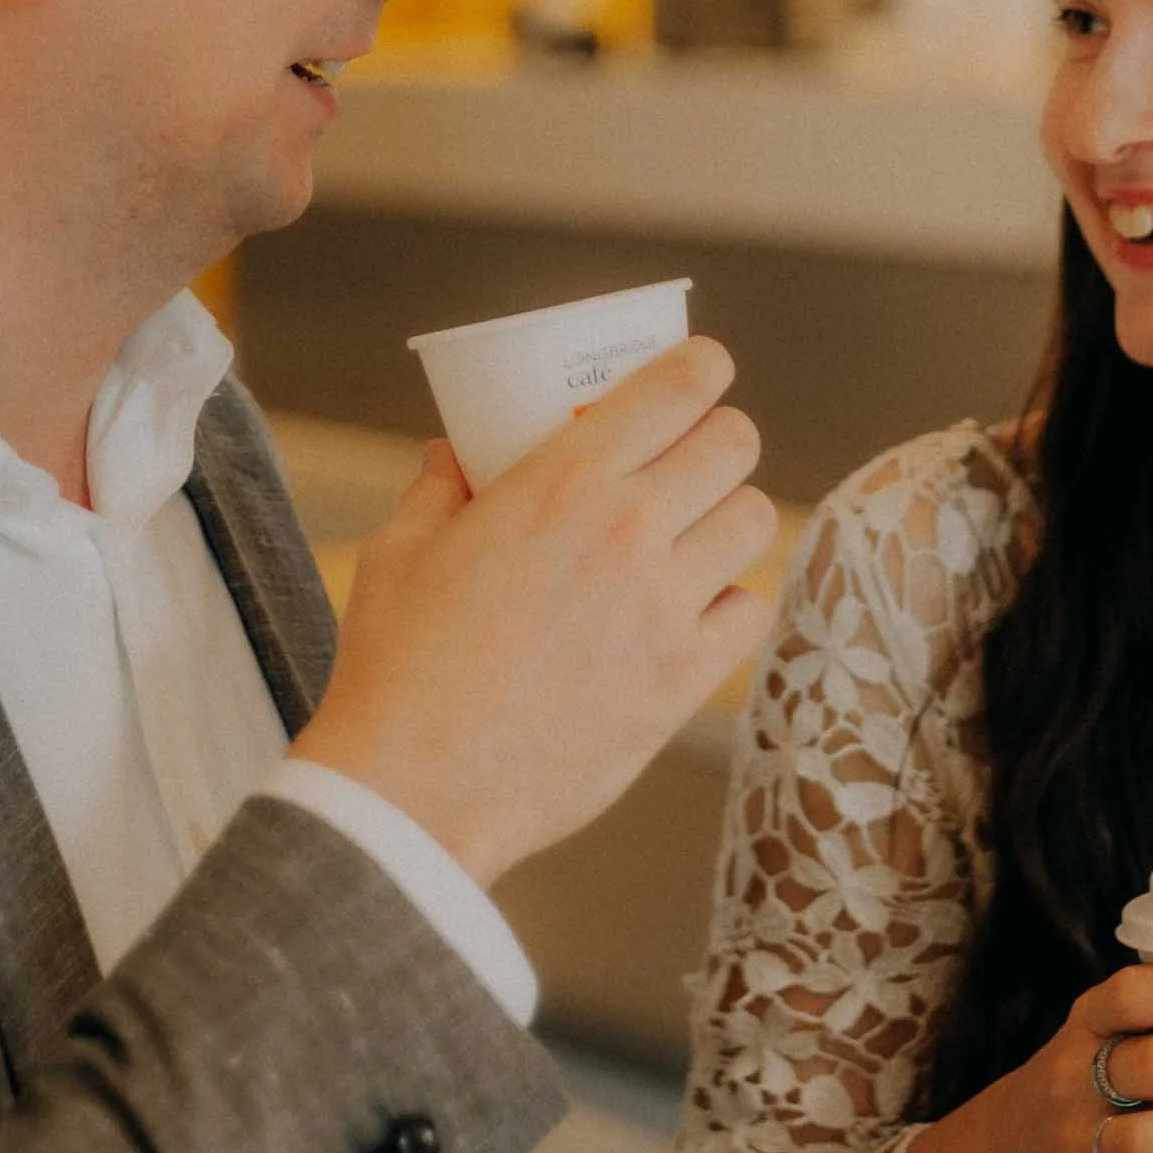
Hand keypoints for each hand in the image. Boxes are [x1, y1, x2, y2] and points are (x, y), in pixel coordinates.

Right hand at [295, 339, 776, 889]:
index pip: (678, 387)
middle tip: (696, 455)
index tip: (702, 370)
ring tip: (700, 531)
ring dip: (730, 515)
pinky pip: (750, 613)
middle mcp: (629, 530)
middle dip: (721, 436)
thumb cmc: (399, 665)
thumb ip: (439, 487)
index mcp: (563, 480)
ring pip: (754, 522)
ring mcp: (665, 607)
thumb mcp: (401, 550)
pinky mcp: (683, 680)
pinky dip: (732, 603)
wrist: (418, 785)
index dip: (703, 367)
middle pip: (733, 445)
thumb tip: (452, 452)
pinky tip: (697, 609)